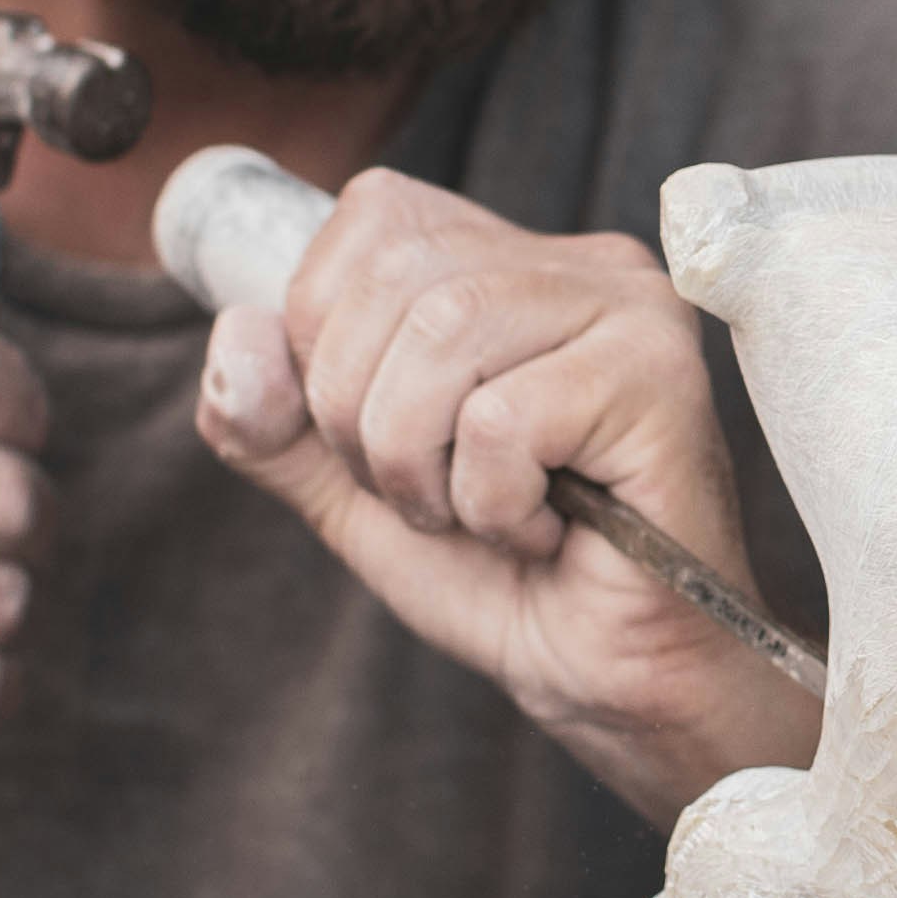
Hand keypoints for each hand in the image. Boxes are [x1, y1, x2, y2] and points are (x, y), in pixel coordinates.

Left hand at [196, 169, 821, 819]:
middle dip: (366, 420)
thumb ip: (273, 416)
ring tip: (482, 515)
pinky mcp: (660, 377)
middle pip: (395, 277)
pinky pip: (502, 418)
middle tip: (435, 498)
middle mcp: (584, 261)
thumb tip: (236, 332)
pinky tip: (543, 530)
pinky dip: (491, 503)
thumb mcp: (351, 487)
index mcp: (512, 259)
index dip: (330, 337)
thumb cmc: (502, 579)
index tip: (388, 436)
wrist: (607, 680)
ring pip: (443, 335)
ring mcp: (632, 311)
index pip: (374, 217)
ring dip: (422, 466)